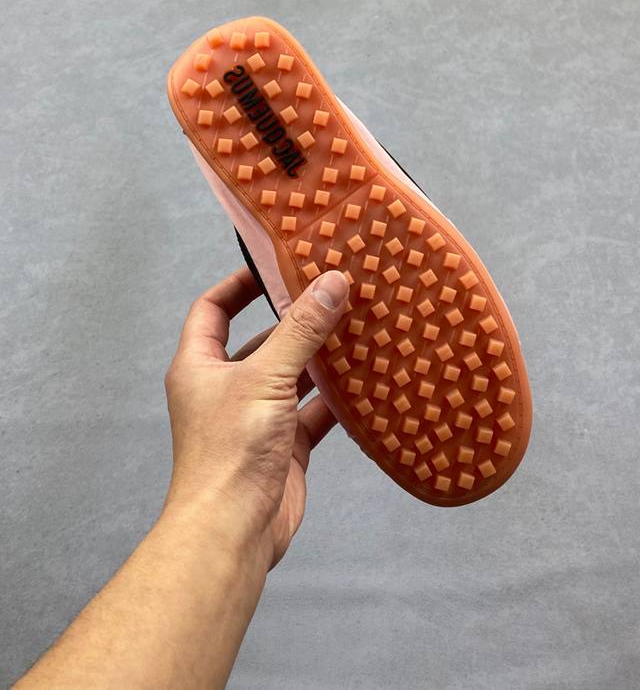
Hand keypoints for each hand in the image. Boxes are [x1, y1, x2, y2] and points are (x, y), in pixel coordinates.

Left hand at [163, 267, 348, 567]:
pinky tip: (365, 382)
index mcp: (201, 366)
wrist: (233, 532)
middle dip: (295, 320)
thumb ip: (300, 331)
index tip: (275, 264)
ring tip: (357, 328)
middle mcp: (226, 388)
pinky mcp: (284, 446)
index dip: (239, 283)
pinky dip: (337, 399)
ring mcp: (257, 418)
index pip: (213, 309)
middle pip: (262, 341)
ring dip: (321, 358)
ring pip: (292, 376)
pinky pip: (313, 412)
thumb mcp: (265, 378)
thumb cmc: (229, 454)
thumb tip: (331, 283)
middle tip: (332, 294)